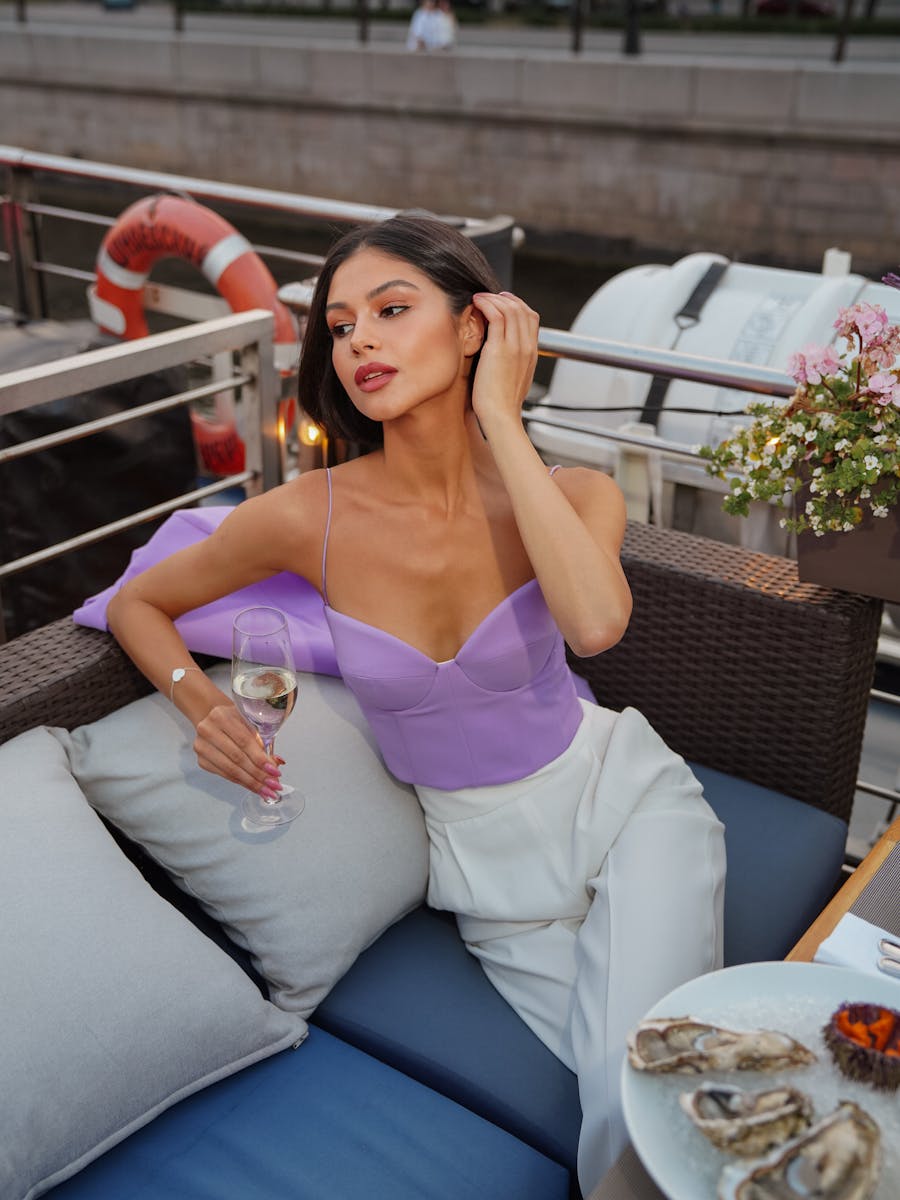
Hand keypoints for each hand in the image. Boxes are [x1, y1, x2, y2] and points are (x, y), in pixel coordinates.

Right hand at [193, 701, 281, 799]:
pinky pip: (224, 775)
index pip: (244, 741)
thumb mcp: (249, 722)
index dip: (260, 759)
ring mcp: (202, 747)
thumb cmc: (235, 720)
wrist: (214, 719)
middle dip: (258, 774)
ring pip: (230, 769)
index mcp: (222, 716)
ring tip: (266, 790)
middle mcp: (207, 730)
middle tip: (273, 785)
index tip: (275, 772)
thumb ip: (262, 740)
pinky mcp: (201, 760)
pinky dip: (241, 782)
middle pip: (237, 758)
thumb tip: (276, 764)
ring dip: (251, 782)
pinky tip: (253, 786)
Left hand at [469, 291, 538, 432]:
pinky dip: (486, 304)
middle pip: (522, 309)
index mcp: (532, 353)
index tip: (501, 302)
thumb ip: (512, 363)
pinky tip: (476, 303)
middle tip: (488, 296)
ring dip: (493, 298)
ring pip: (510, 308)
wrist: (501, 416)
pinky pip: (496, 315)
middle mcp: (527, 347)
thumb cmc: (501, 404)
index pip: (531, 318)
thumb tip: (501, 355)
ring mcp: (515, 346)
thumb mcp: (513, 380)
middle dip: (504, 298)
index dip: (517, 305)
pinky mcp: (499, 349)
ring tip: (479, 297)